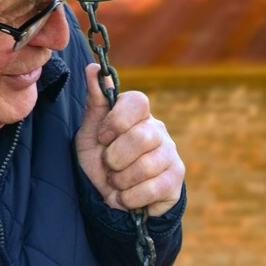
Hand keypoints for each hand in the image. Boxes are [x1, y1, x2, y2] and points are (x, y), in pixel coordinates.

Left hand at [76, 63, 184, 215]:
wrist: (112, 198)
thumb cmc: (101, 162)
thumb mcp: (90, 134)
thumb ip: (95, 103)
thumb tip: (94, 68)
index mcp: (137, 115)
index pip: (138, 101)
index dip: (117, 121)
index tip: (103, 137)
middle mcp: (158, 130)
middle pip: (141, 137)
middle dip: (115, 158)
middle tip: (108, 166)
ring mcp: (171, 154)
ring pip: (146, 166)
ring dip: (120, 181)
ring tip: (117, 183)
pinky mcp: (176, 180)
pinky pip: (152, 189)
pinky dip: (130, 198)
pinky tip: (126, 197)